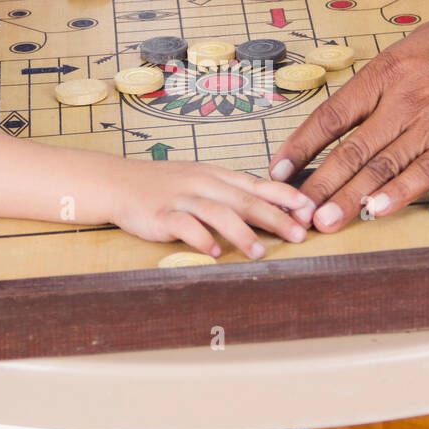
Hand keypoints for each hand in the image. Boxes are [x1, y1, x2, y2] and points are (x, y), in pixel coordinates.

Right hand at [109, 160, 314, 258]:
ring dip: (241, 232)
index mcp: (217, 175)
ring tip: (259, 252)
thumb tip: (273, 207)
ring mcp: (182, 199)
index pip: (258, 184)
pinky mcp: (161, 215)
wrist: (119, 182)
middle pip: (244, 199)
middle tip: (299, 235)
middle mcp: (203, 184)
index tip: (309, 208)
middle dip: (275, 217)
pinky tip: (213, 253)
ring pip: (217, 212)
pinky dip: (200, 239)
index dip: (285, 196)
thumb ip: (232, 192)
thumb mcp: (202, 180)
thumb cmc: (165, 185)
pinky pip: (184, 226)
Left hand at [268, 0, 428, 232]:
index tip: (278, 168)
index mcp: (388, 70)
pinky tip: (376, 212)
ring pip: (380, 166)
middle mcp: (403, 98)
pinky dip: (398, 195)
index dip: (301, 145)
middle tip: (290, 212)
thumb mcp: (422, 43)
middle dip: (316, 185)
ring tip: (322, 223)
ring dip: (347, 199)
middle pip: (349, 149)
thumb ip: (391, 76)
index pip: (331, 114)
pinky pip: (425, 173)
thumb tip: (362, 102)